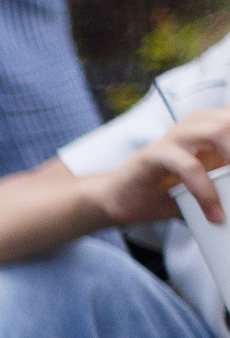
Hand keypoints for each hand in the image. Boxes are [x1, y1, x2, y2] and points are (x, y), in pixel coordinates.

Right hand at [88, 107, 229, 227]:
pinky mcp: (155, 154)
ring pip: (219, 131)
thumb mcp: (209, 187)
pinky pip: (188, 167)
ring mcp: (177, 135)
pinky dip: (206, 191)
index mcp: (216, 126)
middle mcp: (199, 123)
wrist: (118, 201)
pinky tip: (215, 214)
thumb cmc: (166, 192)